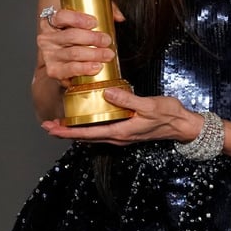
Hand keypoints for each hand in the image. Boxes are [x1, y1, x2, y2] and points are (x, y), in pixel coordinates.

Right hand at [36, 8, 116, 88]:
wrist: (63, 62)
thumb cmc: (75, 39)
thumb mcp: (85, 22)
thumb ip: (103, 13)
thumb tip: (119, 17)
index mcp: (52, 22)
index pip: (61, 17)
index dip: (78, 19)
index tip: (95, 22)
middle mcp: (47, 38)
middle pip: (71, 36)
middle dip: (93, 38)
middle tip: (107, 40)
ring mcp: (49, 55)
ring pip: (73, 53)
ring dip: (94, 54)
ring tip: (108, 54)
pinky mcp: (53, 70)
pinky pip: (71, 69)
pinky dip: (85, 68)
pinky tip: (96, 66)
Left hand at [41, 88, 202, 146]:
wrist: (183, 125)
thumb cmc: (168, 115)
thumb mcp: (148, 106)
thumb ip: (127, 100)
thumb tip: (106, 94)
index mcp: (120, 132)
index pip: (87, 134)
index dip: (68, 131)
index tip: (51, 127)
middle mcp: (118, 137)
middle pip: (85, 137)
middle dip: (66, 132)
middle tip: (47, 125)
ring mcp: (122, 134)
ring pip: (92, 134)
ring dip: (75, 129)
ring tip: (60, 123)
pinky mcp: (126, 129)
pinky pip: (102, 129)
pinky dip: (89, 125)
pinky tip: (85, 117)